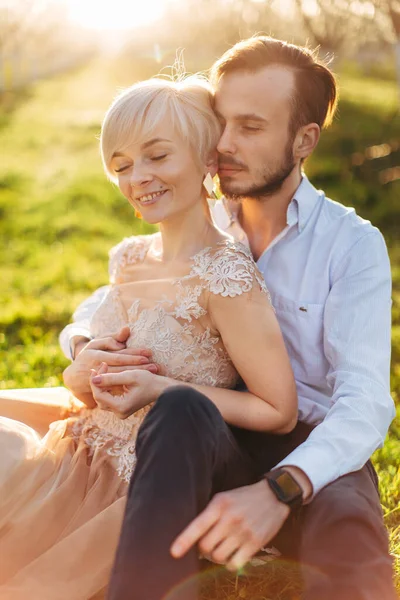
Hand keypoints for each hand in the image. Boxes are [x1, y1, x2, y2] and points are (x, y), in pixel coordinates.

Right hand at [63, 326, 157, 405]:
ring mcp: (98, 380)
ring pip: (120, 378)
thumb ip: (113, 337)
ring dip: (137, 376)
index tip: (148, 354)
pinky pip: (116, 388)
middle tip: (154, 366)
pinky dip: (129, 385)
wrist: (73, 378)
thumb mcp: (97, 344)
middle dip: (139, 367)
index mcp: (94, 354)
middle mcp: (96, 367)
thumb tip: (127, 329)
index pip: (118, 354)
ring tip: (152, 374)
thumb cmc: (90, 356)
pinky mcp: (100, 389)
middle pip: (121, 367)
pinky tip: (142, 383)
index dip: (134, 354)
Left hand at [90, 364, 169, 417]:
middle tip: (101, 366)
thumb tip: (93, 379)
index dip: (95, 380)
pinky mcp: (122, 408)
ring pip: (102, 399)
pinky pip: (109, 398)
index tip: (100, 366)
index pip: (99, 395)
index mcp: (121, 407)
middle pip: (99, 398)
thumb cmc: (149, 381)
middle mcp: (119, 413)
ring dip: (101, 385)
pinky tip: (109, 377)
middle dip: (98, 382)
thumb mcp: (130, 376)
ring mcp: (120, 412)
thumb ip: (111, 378)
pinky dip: (107, 387)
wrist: (162, 389)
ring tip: (104, 370)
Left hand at [170, 479, 289, 570]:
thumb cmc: (244, 497)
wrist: (273, 495)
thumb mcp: (224, 498)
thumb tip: (195, 538)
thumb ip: (210, 514)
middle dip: (204, 549)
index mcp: (219, 505)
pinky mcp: (255, 543)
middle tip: (209, 545)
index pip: (198, 525)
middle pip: (205, 546)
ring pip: (218, 557)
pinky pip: (234, 563)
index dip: (184, 540)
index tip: (174, 553)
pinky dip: (230, 563)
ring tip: (222, 548)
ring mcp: (243, 532)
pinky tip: (233, 555)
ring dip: (216, 557)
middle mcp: (230, 518)